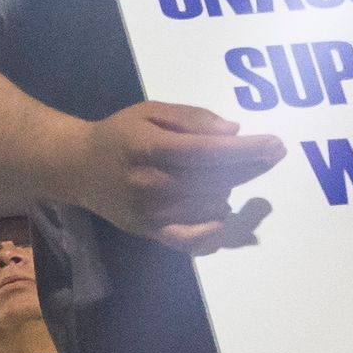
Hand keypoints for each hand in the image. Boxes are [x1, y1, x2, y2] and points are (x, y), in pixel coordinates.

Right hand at [70, 101, 284, 253]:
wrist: (76, 168)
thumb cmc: (119, 135)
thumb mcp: (150, 111)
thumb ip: (192, 118)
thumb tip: (232, 132)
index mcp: (149, 148)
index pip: (207, 152)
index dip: (246, 150)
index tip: (276, 144)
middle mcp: (149, 183)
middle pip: (215, 180)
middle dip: (249, 167)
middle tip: (269, 155)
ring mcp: (150, 212)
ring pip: (211, 205)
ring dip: (229, 188)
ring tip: (225, 174)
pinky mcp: (150, 231)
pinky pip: (191, 240)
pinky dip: (213, 231)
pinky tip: (222, 214)